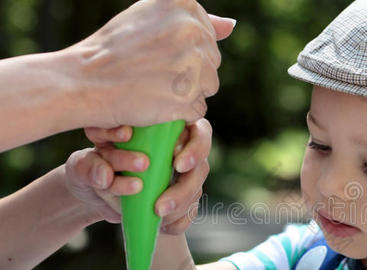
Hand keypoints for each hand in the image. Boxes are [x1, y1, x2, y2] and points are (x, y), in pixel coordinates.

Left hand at [65, 118, 211, 233]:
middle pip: (200, 168)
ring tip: (155, 217)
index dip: (196, 148)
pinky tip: (161, 227)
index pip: (198, 131)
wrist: (94, 193)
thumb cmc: (92, 168)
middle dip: (184, 189)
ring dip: (178, 208)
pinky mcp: (181, 200)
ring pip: (195, 192)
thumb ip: (89, 166)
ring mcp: (183, 178)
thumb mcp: (82, 164)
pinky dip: (176, 222)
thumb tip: (105, 175)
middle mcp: (180, 151)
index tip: (177, 164)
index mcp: (163, 130)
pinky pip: (189, 214)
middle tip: (160, 207)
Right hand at [70, 0, 234, 127]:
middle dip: (189, 72)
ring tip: (155, 86)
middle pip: (212, 62)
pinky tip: (156, 103)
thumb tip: (231, 26)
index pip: (207, 35)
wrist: (85, 80)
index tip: (156, 52)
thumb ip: (192, 20)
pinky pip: (198, 109)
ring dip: (188, 92)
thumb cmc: (114, 50)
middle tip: (152, 72)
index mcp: (184, 4)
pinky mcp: (189, 97)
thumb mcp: (149, 19)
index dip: (183, 50)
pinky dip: (180, 112)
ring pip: (210, 86)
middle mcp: (193, 30)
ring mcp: (193, 64)